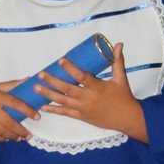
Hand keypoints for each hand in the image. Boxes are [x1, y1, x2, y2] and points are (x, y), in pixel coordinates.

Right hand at [0, 82, 38, 142]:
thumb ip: (11, 85)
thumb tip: (28, 80)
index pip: (15, 103)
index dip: (27, 110)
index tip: (37, 116)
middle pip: (9, 121)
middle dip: (21, 130)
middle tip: (29, 135)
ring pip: (1, 130)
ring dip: (12, 136)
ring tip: (19, 138)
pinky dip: (1, 138)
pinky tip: (6, 139)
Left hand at [32, 43, 147, 142]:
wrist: (127, 119)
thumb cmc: (123, 97)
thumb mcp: (121, 78)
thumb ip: (117, 61)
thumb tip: (119, 44)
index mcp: (98, 88)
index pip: (82, 77)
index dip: (70, 69)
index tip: (61, 60)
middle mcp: (89, 99)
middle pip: (68, 89)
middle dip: (52, 81)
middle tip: (41, 74)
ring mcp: (84, 109)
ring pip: (63, 102)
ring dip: (48, 95)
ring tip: (36, 88)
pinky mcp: (82, 117)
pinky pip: (66, 113)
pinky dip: (54, 110)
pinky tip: (43, 107)